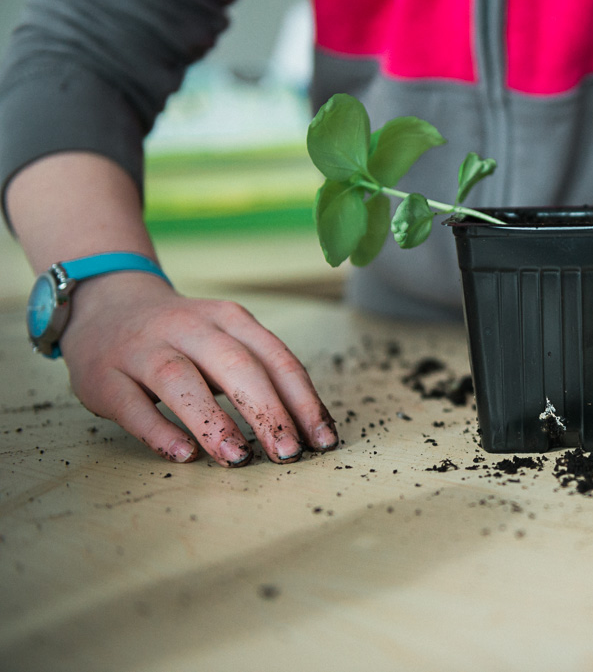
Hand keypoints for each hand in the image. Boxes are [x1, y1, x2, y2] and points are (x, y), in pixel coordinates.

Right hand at [59, 272, 337, 465]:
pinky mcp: (103, 376)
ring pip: (180, 379)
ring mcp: (142, 349)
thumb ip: (262, 374)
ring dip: (213, 420)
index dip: (302, 400)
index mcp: (229, 318)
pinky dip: (159, 430)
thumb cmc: (184, 337)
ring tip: (239, 457)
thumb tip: (308, 430)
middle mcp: (188, 326)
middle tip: (289, 453)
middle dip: (267, 410)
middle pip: (235, 364)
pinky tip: (184, 454)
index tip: (322, 439)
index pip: (275, 358)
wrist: (107, 303)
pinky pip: (132, 405)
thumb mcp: (227, 340)